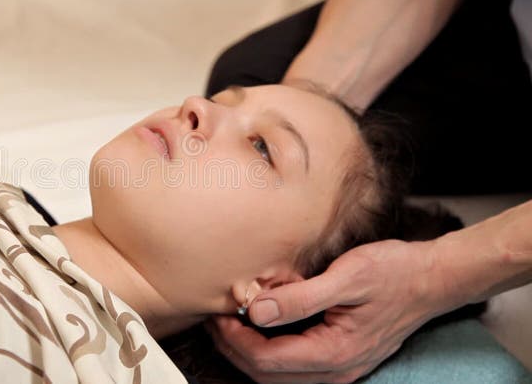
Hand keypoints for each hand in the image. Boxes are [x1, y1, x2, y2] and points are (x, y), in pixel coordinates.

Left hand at [207, 239, 454, 383]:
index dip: (234, 339)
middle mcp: (336, 370)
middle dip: (233, 348)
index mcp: (334, 353)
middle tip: (215, 317)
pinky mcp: (340, 358)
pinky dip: (268, 350)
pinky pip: (294, 365)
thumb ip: (300, 297)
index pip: (265, 361)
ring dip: (248, 351)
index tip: (219, 312)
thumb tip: (256, 310)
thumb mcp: (347, 276)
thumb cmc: (394, 272)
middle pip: (266, 375)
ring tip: (230, 320)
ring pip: (278, 375)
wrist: (432, 279)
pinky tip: (259, 324)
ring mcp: (339, 368)